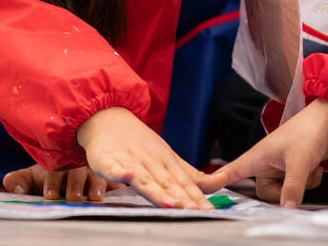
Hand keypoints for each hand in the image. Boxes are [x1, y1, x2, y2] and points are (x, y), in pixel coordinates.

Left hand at [3, 164, 121, 201]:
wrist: (68, 171)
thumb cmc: (49, 177)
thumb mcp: (31, 178)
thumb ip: (17, 181)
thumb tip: (15, 190)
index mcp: (59, 163)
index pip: (56, 169)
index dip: (52, 182)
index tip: (49, 195)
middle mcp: (78, 165)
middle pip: (78, 172)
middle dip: (75, 185)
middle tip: (72, 198)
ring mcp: (95, 173)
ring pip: (98, 176)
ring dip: (97, 187)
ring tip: (94, 198)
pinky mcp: (111, 181)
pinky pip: (117, 182)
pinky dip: (119, 187)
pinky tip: (122, 191)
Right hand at [76, 107, 226, 208]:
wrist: (106, 116)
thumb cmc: (139, 142)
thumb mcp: (168, 156)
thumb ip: (191, 175)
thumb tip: (221, 182)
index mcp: (165, 160)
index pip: (183, 181)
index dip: (195, 196)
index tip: (208, 209)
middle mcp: (149, 160)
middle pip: (166, 182)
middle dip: (181, 197)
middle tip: (194, 210)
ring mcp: (128, 159)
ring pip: (143, 178)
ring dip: (156, 190)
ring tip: (170, 203)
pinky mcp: (106, 160)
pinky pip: (112, 168)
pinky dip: (118, 172)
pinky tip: (126, 175)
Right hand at [208, 99, 327, 207]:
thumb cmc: (308, 132)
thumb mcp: (299, 162)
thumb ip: (292, 187)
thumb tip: (287, 209)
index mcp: (257, 157)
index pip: (232, 172)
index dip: (219, 182)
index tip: (207, 191)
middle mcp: (266, 163)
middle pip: (264, 192)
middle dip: (283, 192)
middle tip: (296, 181)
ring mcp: (280, 167)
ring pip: (285, 191)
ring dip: (301, 185)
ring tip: (310, 168)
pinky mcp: (294, 169)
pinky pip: (298, 187)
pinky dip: (310, 181)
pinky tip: (316, 167)